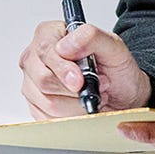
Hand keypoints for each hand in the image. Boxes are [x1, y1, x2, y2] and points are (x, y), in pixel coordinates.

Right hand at [17, 20, 151, 117]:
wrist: (122, 93)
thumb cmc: (115, 68)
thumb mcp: (113, 45)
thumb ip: (91, 37)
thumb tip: (65, 46)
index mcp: (48, 34)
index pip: (45, 50)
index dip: (62, 68)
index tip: (79, 81)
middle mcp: (36, 58)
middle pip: (44, 80)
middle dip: (75, 89)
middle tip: (97, 84)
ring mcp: (32, 84)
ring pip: (48, 103)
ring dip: (76, 104)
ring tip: (92, 93)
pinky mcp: (36, 107)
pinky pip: (49, 118)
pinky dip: (72, 116)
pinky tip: (81, 105)